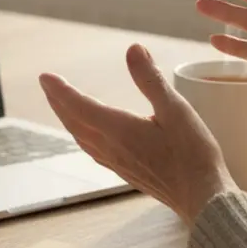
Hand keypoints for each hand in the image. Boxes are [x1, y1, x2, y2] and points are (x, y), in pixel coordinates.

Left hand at [39, 44, 234, 222]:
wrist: (201, 198)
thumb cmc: (193, 154)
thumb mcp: (176, 109)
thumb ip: (151, 79)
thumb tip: (133, 48)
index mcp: (118, 129)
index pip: (79, 105)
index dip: (60, 89)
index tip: (44, 76)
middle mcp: (111, 147)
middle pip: (74, 121)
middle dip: (58, 101)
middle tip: (47, 85)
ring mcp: (116, 162)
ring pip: (81, 137)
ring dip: (68, 118)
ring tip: (61, 105)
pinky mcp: (125, 172)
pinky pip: (93, 150)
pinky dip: (82, 135)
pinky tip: (87, 135)